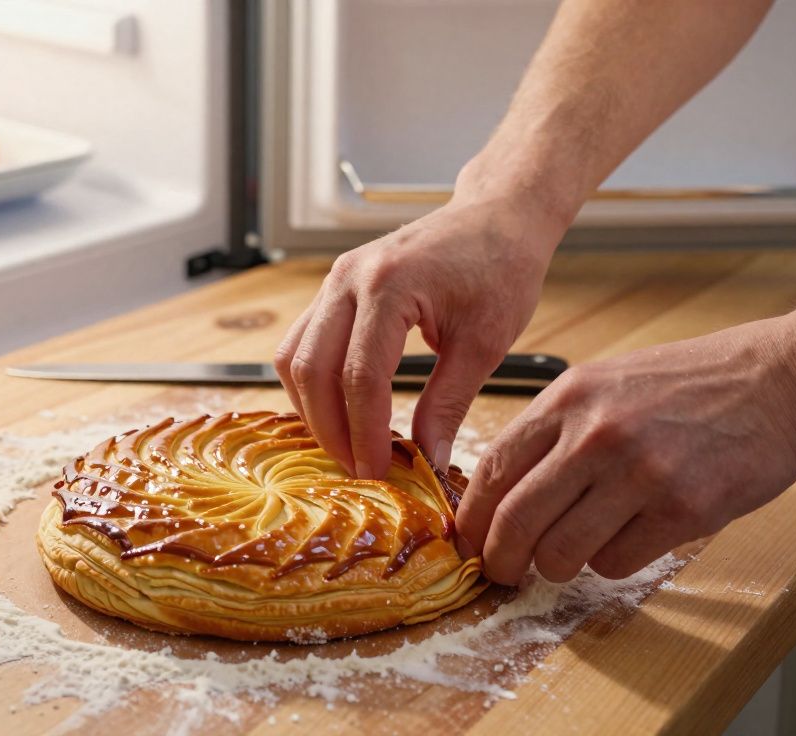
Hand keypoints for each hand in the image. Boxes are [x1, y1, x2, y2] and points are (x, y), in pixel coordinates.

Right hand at [274, 191, 565, 479]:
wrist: (496, 217)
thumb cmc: (500, 269)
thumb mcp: (485, 343)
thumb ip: (449, 403)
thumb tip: (428, 460)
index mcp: (389, 285)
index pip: (360, 376)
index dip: (365, 432)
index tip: (379, 472)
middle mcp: (349, 278)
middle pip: (312, 369)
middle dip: (330, 428)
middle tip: (357, 469)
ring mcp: (335, 280)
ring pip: (294, 357)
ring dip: (312, 409)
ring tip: (346, 446)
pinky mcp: (334, 288)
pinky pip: (302, 342)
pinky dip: (313, 384)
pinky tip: (339, 413)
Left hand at [453, 317, 795, 583]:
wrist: (783, 380)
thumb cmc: (694, 382)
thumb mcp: (607, 382)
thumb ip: (556, 428)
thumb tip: (504, 487)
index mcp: (569, 399)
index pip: (492, 469)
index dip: (472, 517)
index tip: (469, 540)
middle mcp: (595, 435)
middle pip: (515, 519)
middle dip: (500, 559)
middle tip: (502, 573)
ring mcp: (639, 474)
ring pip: (561, 552)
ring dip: (556, 567)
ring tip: (569, 557)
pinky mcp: (682, 510)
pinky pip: (616, 563)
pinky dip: (610, 564)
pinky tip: (627, 541)